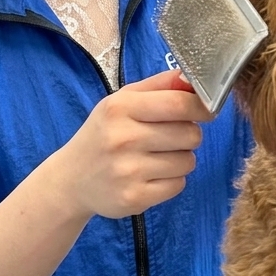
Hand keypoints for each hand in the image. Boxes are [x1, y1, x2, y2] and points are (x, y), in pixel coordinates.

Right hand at [53, 70, 212, 219]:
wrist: (71, 178)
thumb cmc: (104, 133)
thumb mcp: (123, 100)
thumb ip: (160, 85)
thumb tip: (193, 77)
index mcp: (120, 108)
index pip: (179, 103)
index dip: (201, 107)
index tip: (204, 110)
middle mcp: (123, 138)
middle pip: (190, 134)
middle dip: (189, 134)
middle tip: (170, 136)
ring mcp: (128, 171)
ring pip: (188, 161)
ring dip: (181, 158)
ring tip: (158, 156)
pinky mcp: (134, 198)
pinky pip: (179, 185)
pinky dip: (172, 180)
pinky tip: (151, 175)